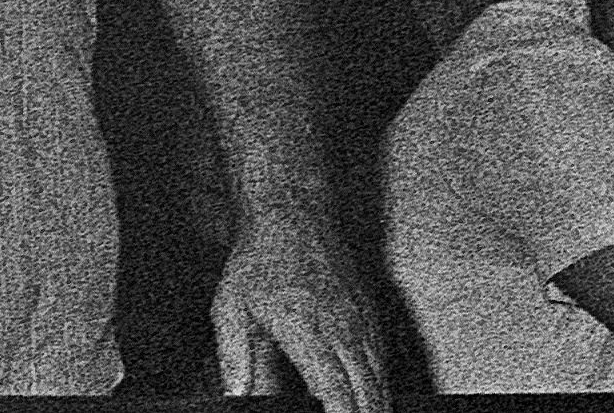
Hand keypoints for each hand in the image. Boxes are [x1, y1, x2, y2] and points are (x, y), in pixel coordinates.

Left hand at [209, 205, 388, 412]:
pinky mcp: (371, 320)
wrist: (294, 219)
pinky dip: (381, 388)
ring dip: (375, 406)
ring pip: (380, 380)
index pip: (334, 387)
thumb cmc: (260, 262)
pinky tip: (373, 403)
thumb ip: (233, 356)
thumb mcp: (230, 307)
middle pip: (366, 392)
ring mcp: (361, 325)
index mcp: (305, 330)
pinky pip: (383, 364)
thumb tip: (235, 393)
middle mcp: (341, 330)